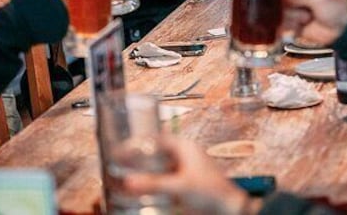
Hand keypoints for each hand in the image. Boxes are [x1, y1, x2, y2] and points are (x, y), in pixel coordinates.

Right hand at [121, 135, 248, 214]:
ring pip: (158, 168)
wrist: (229, 210)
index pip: (157, 138)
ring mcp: (183, 172)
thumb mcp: (180, 187)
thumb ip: (154, 184)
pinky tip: (139, 191)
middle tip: (117, 162)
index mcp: (185, 147)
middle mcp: (184, 157)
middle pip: (155, 153)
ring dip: (143, 172)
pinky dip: (151, 185)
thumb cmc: (212, 192)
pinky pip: (163, 182)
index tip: (121, 147)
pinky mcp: (183, 186)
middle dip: (137, 158)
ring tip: (123, 175)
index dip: (138, 142)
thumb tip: (128, 181)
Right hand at [284, 0, 346, 46]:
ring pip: (280, 10)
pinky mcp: (291, 21)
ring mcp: (293, 7)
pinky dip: (291, 26)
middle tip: (300, 5)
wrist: (342, 29)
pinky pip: (282, 24)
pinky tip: (301, 25)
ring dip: (293, 16)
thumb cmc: (337, 7)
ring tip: (307, 17)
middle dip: (289, 3)